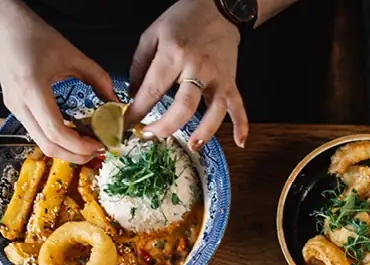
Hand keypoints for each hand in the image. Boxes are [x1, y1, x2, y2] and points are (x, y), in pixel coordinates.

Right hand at [0, 6, 114, 161]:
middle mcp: (19, 103)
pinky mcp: (15, 108)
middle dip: (75, 155)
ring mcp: (14, 108)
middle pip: (47, 145)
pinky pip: (37, 132)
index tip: (99, 145)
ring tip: (88, 144)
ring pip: (40, 142)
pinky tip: (73, 132)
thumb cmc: (32, 35)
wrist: (3, 26)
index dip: (79, 146)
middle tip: (97, 151)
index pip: (56, 132)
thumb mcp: (72, 55)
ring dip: (66, 149)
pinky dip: (57, 138)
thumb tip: (116, 102)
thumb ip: (98, 79)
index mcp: (32, 89)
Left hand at [127, 0, 248, 149]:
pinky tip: (240, 142)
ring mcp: (217, 77)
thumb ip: (140, 64)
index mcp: (174, 53)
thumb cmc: (184, 19)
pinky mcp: (231, 81)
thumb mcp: (152, 34)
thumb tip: (134, 94)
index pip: (152, 89)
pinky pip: (238, 106)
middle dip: (165, 126)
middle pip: (183, 107)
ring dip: (204, 132)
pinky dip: (242, 125)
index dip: (137, 110)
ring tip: (192, 145)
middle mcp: (197, 68)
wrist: (218, 9)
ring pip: (213, 112)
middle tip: (150, 136)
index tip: (127, 123)